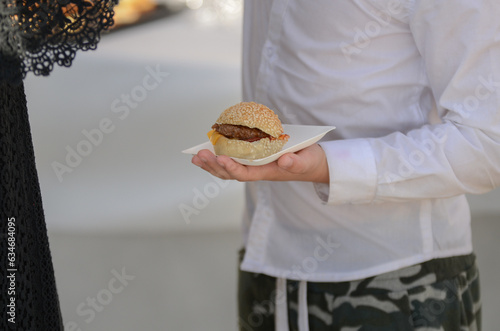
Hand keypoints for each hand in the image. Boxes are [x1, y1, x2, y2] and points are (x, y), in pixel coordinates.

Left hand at [191, 144, 328, 182]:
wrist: (312, 164)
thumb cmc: (309, 162)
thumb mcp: (307, 161)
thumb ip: (297, 162)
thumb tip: (285, 161)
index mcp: (267, 172)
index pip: (245, 173)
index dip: (232, 168)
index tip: (221, 158)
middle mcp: (257, 171)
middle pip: (230, 173)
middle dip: (214, 165)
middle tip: (199, 155)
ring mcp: (253, 166)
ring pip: (228, 169)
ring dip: (211, 164)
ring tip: (196, 157)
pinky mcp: (252, 159)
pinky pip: (232, 160)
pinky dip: (218, 157)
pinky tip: (207, 151)